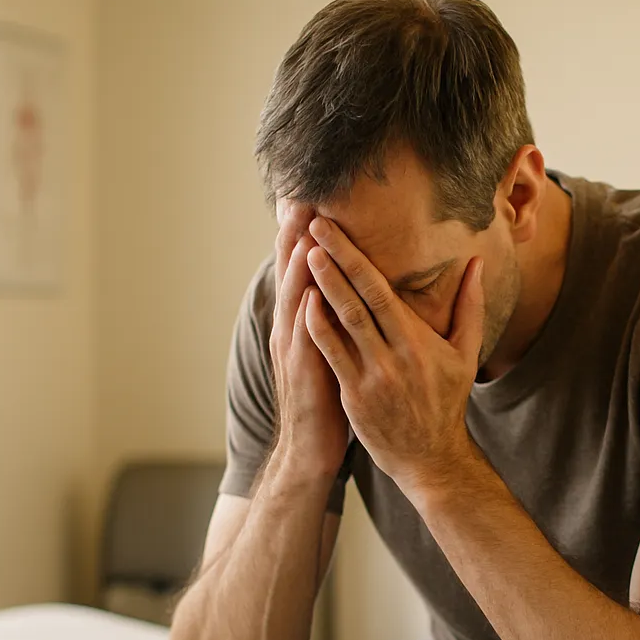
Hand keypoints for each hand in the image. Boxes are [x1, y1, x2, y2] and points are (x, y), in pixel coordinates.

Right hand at [268, 200, 350, 479]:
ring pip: (293, 296)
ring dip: (296, 263)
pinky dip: (304, 312)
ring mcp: (293, 348)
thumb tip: (349, 284)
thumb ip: (334, 316)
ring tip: (303, 226)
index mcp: (302, 319)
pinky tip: (309, 290)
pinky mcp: (303, 371)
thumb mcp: (331, 348)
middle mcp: (292, 327)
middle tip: (299, 193)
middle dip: (294, 232)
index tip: (309, 196)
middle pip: (290, 271)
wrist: (311, 446)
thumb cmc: (327, 396)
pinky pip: (303, 337)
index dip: (302, 232)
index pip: (301, 266)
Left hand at [301, 215, 485, 503]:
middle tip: (312, 227)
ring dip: (321, 288)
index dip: (355, 258)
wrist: (430, 456)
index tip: (334, 230)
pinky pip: (331, 356)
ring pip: (342, 324)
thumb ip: (470, 306)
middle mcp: (394, 356)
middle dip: (334, 261)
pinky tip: (302, 304)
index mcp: (418, 341)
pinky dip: (317, 329)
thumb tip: (478, 263)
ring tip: (302, 256)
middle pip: (359, 300)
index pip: (381, 290)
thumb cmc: (447, 401)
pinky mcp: (354, 395)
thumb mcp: (466, 353)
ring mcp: (372, 376)